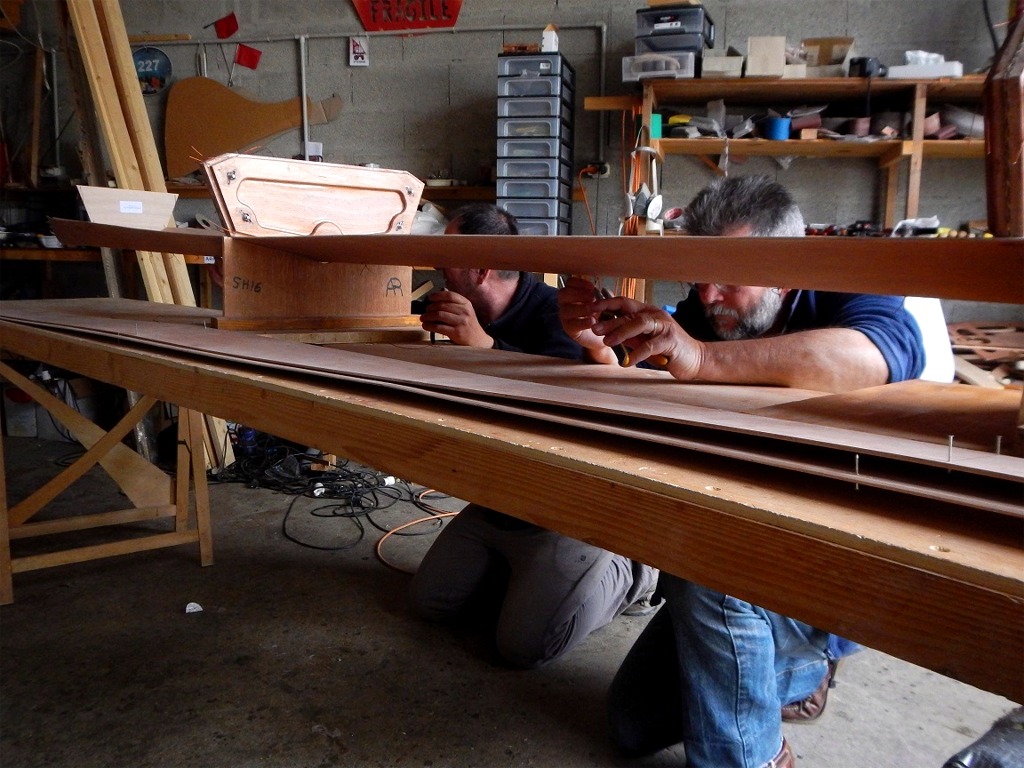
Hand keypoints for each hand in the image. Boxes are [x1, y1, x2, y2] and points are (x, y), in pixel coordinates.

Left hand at [420, 290, 492, 347]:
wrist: (478, 340)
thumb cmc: (469, 325)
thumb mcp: (466, 311)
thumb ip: (455, 303)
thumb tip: (438, 295)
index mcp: (466, 304)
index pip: (450, 295)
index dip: (437, 295)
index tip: (430, 298)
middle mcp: (464, 311)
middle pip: (442, 305)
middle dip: (430, 308)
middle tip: (425, 311)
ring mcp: (461, 322)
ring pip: (439, 315)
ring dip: (428, 316)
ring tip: (423, 318)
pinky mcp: (457, 332)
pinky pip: (439, 327)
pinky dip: (429, 325)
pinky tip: (426, 326)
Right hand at [557, 276, 617, 363]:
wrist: (601, 336)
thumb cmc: (600, 316)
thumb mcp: (602, 303)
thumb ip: (600, 295)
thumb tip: (602, 289)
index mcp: (572, 293)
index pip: (569, 283)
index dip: (579, 283)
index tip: (592, 287)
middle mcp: (565, 304)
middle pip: (563, 294)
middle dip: (578, 294)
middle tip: (593, 298)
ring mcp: (565, 316)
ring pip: (566, 309)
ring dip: (581, 308)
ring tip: (593, 310)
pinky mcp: (569, 329)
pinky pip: (572, 324)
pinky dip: (582, 322)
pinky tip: (592, 321)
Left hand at [588, 293, 704, 378]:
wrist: (694, 358)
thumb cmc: (666, 349)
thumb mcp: (643, 339)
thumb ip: (627, 334)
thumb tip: (603, 329)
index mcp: (647, 312)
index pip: (624, 303)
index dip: (606, 304)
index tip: (590, 309)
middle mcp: (656, 315)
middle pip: (630, 314)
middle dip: (610, 321)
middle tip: (593, 328)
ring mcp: (665, 326)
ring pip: (640, 324)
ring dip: (621, 332)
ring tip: (607, 342)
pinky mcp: (671, 341)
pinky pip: (651, 346)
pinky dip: (637, 354)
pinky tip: (627, 361)